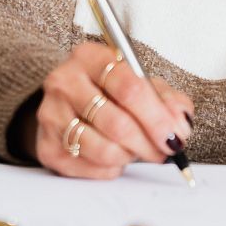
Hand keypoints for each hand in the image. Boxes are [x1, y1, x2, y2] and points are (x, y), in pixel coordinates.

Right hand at [18, 42, 193, 178]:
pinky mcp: (46, 145)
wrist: (69, 105)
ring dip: (128, 156)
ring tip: (133, 150)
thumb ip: (167, 100)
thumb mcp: (142, 84)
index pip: (129, 88)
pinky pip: (89, 167)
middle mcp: (64, 81)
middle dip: (147, 144)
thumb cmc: (111, 93)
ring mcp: (50, 114)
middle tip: (161, 151)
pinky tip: (113, 156)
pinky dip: (110, 168)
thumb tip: (178, 122)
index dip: (157, 118)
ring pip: (102, 149)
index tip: (174, 136)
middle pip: (117, 123)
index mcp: (90, 57)